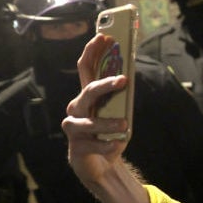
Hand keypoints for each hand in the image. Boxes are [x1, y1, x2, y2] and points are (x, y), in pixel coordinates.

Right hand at [63, 34, 131, 188]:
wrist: (101, 166)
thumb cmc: (109, 135)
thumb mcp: (119, 114)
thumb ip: (120, 99)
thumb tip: (128, 78)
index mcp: (87, 97)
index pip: (85, 69)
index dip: (92, 51)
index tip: (103, 37)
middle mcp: (77, 109)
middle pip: (87, 91)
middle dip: (105, 84)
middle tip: (123, 80)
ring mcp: (74, 128)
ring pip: (88, 122)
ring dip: (107, 123)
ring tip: (124, 126)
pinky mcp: (76, 148)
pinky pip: (92, 145)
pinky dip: (106, 146)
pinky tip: (115, 146)